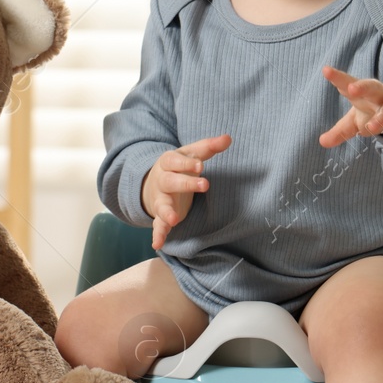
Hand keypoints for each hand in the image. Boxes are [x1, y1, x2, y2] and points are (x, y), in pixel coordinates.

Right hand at [141, 135, 230, 250]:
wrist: (154, 182)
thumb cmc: (179, 166)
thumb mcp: (191, 154)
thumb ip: (208, 147)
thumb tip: (228, 138)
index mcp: (169, 163)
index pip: (175, 161)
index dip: (187, 163)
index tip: (201, 166)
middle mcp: (162, 181)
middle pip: (171, 181)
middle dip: (185, 183)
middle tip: (204, 185)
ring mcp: (160, 199)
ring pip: (162, 205)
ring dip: (167, 212)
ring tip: (175, 219)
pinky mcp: (160, 215)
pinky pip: (157, 225)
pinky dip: (158, 234)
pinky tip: (158, 244)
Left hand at [318, 66, 382, 146]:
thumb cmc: (373, 112)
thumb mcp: (355, 122)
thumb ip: (339, 131)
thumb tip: (322, 142)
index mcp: (362, 94)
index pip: (348, 84)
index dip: (338, 78)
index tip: (326, 70)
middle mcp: (378, 95)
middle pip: (371, 88)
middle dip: (362, 87)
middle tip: (350, 89)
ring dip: (381, 116)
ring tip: (371, 127)